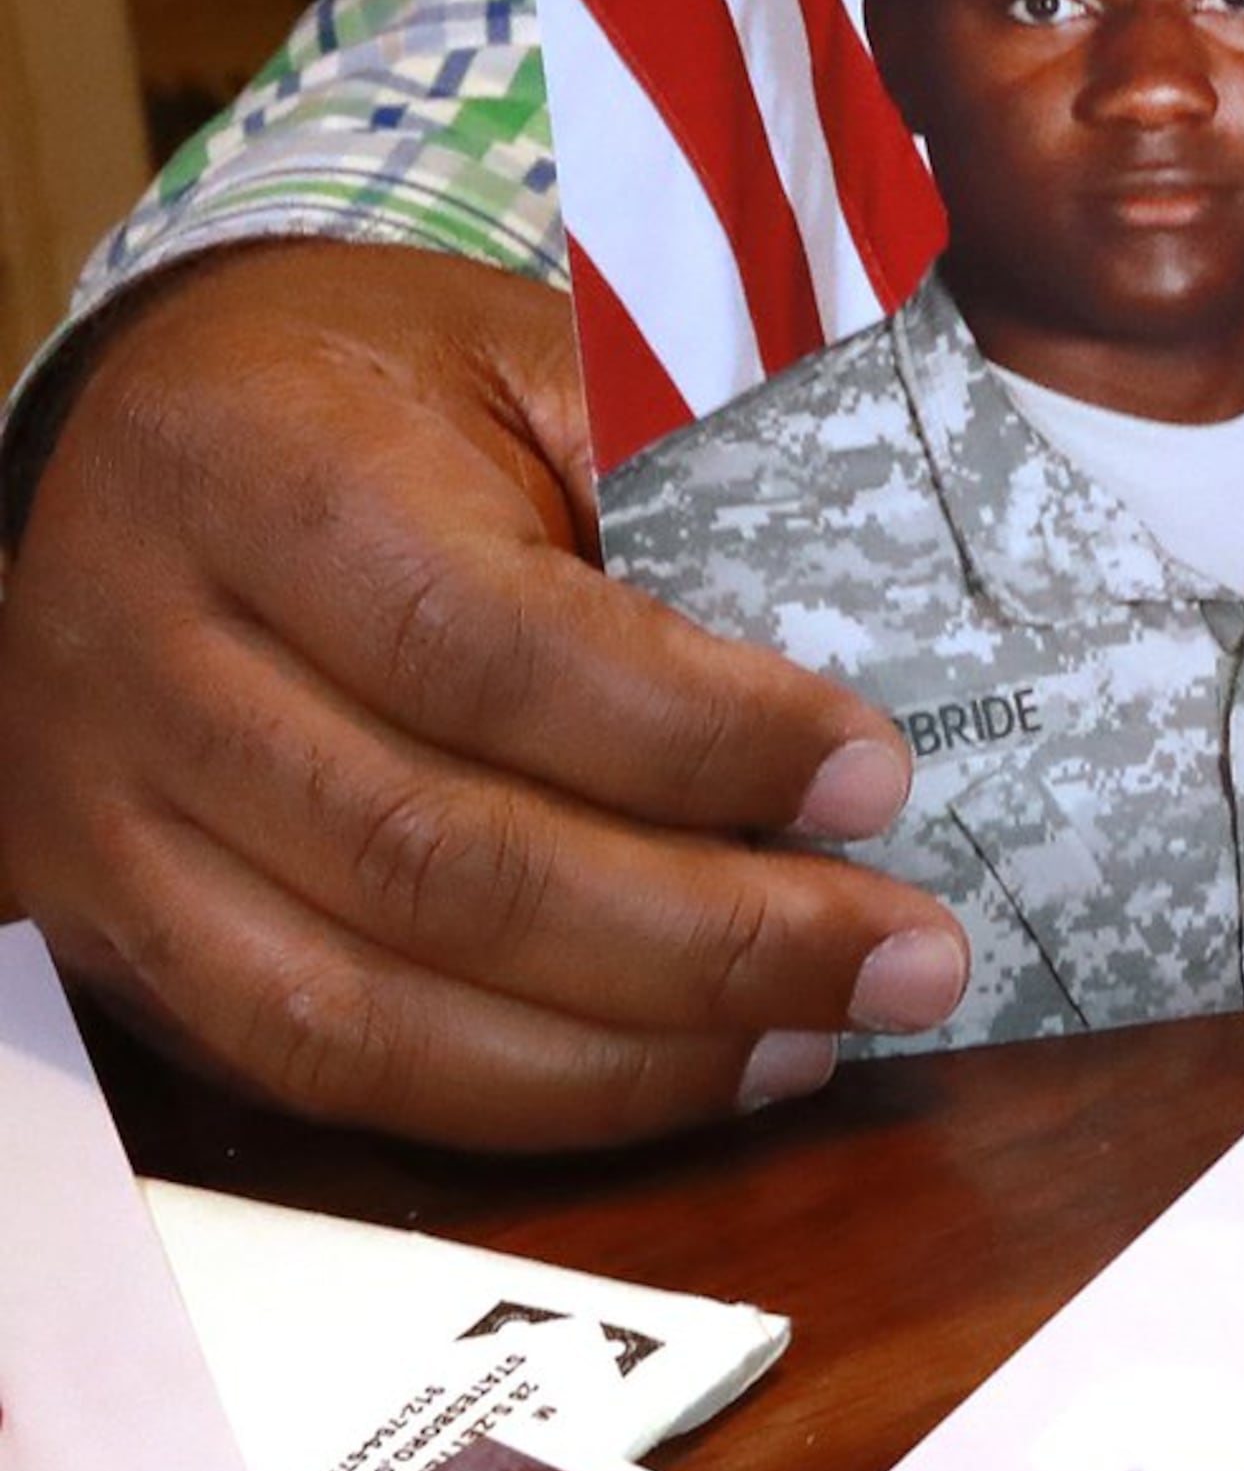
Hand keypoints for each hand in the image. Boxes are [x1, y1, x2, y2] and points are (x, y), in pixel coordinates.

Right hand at [0, 244, 970, 1146]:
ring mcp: (105, 815)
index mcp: (254, 467)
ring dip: (639, 1053)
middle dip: (713, 938)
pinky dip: (533, 1102)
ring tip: (825, 1034)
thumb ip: (674, 493)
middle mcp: (140, 653)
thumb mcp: (527, 368)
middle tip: (911, 958)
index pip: (479, 644)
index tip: (877, 778)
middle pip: (438, 858)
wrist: (168, 439)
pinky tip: (693, 1071)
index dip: (696, 736)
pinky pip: (327, 1076)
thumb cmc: (392, 408)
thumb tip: (866, 698)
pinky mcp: (117, 938)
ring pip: (376, 1006)